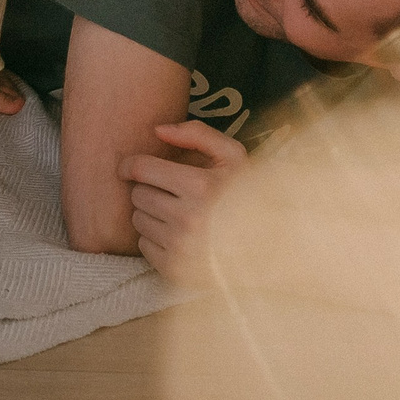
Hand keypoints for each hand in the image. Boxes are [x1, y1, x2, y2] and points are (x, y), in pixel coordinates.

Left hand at [122, 120, 248, 280]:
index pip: (141, 169)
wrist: (269, 246)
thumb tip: (157, 130)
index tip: (129, 168)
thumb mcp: (232, 156)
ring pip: (138, 220)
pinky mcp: (174, 270)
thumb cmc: (247, 195)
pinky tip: (178, 235)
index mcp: (200, 186)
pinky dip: (155, 239)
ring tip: (177, 213)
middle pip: (138, 195)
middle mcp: (187, 218)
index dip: (130, 165)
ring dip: (151, 214)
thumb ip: (196, 134)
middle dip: (149, 189)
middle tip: (169, 192)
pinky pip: (143, 246)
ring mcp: (180, 247)